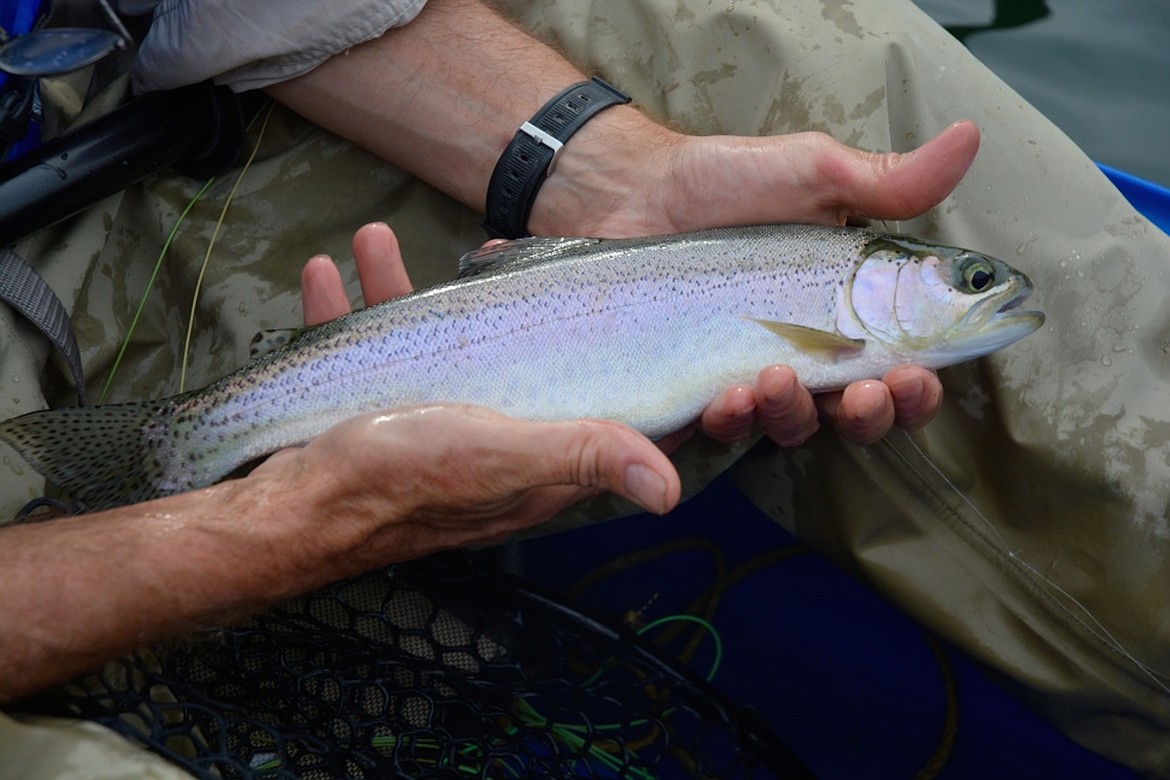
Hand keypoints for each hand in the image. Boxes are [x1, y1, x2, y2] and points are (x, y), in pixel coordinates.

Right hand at [287, 222, 679, 563]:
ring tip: (379, 241)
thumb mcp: (500, 455)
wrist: (286, 515)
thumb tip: (671, 490)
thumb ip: (580, 452)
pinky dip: (351, 313)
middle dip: (505, 303)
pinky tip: (328, 274)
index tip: (652, 316)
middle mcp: (493, 445)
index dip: (636, 376)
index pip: (608, 420)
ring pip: (433, 346)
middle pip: (517, 364)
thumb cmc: (400, 482)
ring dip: (406, 292)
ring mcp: (430, 429)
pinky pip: (371, 354)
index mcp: (538, 462)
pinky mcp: (375, 419)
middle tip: (491, 249)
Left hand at [533, 120, 974, 444]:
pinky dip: (735, 418)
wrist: (636, 194)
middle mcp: (813, 348)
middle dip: (876, 414)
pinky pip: (727, 423)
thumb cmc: (728, 182)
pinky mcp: (703, 385)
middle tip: (871, 392)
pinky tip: (731, 394)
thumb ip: (887, 181)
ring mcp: (758, 371)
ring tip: (780, 378)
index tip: (920, 373)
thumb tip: (971, 137)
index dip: (922, 384)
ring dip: (800, 415)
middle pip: (862, 411)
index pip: (907, 363)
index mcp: (854, 308)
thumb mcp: (814, 173)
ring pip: (798, 425)